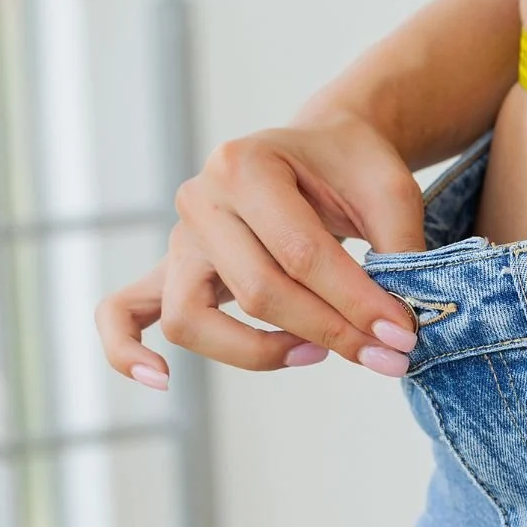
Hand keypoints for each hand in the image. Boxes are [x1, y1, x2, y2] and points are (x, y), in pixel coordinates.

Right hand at [95, 113, 424, 387]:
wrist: (320, 147)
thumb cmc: (351, 168)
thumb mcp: (389, 192)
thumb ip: (399, 252)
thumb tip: (403, 326)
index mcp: (247, 164)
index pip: (301, 253)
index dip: (356, 302)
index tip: (403, 335)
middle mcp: (200, 198)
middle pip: (256, 290)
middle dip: (329, 332)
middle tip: (389, 355)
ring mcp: (179, 238)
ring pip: (192, 318)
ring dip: (257, 350)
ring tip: (315, 353)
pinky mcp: (170, 270)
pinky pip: (124, 313)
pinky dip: (127, 350)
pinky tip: (160, 380)